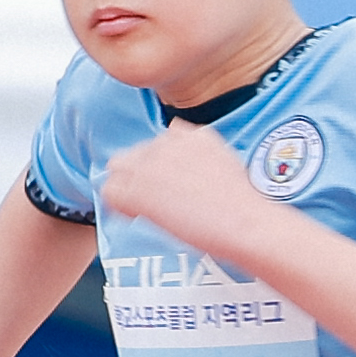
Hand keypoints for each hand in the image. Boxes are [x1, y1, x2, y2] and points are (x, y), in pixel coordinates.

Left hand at [95, 120, 284, 264]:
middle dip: (141, 174)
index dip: (161, 167)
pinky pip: (111, 192)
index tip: (170, 186)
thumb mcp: (228, 165)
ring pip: (118, 168)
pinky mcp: (138, 187)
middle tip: (157, 201)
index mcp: (192, 134)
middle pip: (135, 153)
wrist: (245, 222)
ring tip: (146, 210)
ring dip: (128, 187)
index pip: (160, 143)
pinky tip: (140, 218)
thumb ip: (203, 156)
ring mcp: (150, 163)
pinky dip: (120, 207)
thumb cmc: (244, 205)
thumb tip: (186, 164)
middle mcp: (167, 142)